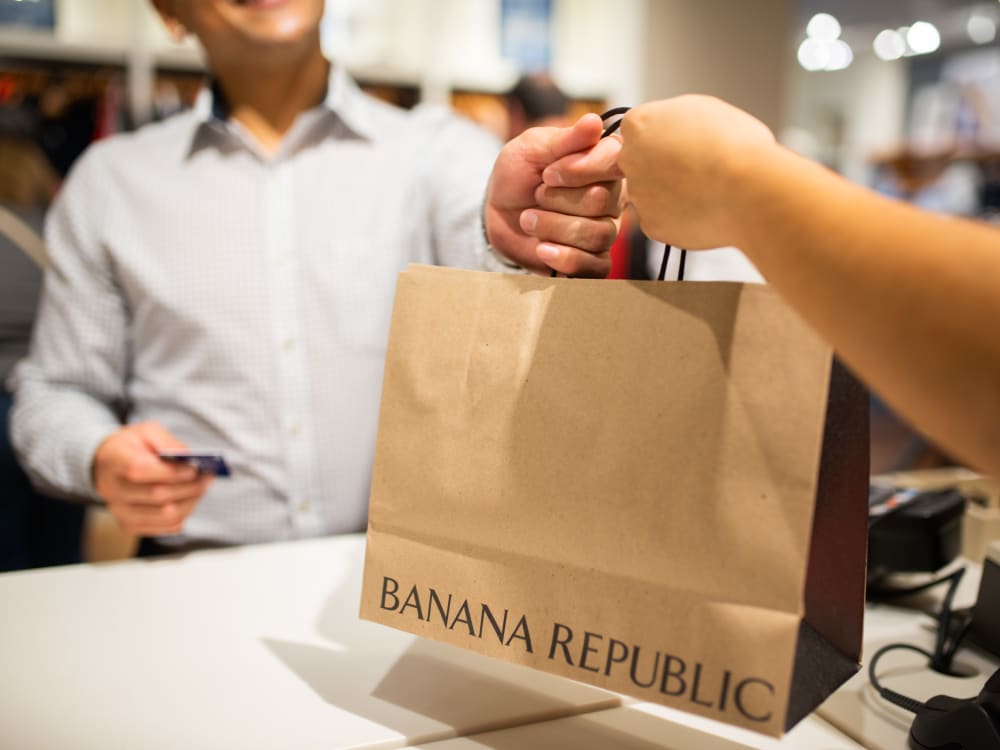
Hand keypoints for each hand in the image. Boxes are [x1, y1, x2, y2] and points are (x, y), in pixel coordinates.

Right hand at [93, 422, 212, 536]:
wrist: (109, 465)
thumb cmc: (132, 445)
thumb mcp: (147, 432)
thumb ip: (167, 442)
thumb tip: (189, 458)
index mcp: (113, 461)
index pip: (139, 470)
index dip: (170, 472)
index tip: (193, 468)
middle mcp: (112, 490)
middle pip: (157, 495)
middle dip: (189, 486)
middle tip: (208, 477)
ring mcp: (120, 511)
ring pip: (165, 515)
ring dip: (191, 501)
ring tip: (202, 487)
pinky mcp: (131, 525)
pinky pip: (166, 527)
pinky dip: (185, 513)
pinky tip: (190, 499)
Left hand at [484, 113, 624, 276]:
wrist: (497, 216)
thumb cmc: (517, 176)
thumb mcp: (531, 148)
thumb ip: (563, 140)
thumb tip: (594, 122)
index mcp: (604, 163)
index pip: (615, 160)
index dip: (579, 168)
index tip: (548, 172)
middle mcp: (612, 197)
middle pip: (600, 199)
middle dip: (556, 198)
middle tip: (536, 195)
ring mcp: (605, 231)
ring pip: (597, 234)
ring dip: (552, 226)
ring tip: (528, 220)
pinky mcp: (593, 261)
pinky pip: (596, 266)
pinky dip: (565, 258)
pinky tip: (542, 248)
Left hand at [618, 95, 775, 248]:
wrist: (748, 190)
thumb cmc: (733, 145)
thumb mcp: (702, 108)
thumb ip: (672, 118)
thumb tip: (669, 129)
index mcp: (638, 125)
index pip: (637, 130)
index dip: (662, 136)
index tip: (681, 142)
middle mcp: (629, 160)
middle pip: (639, 163)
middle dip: (660, 166)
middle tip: (694, 168)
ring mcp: (638, 196)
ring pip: (651, 194)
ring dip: (671, 192)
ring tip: (705, 189)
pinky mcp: (651, 226)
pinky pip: (662, 220)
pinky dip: (679, 217)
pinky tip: (703, 208)